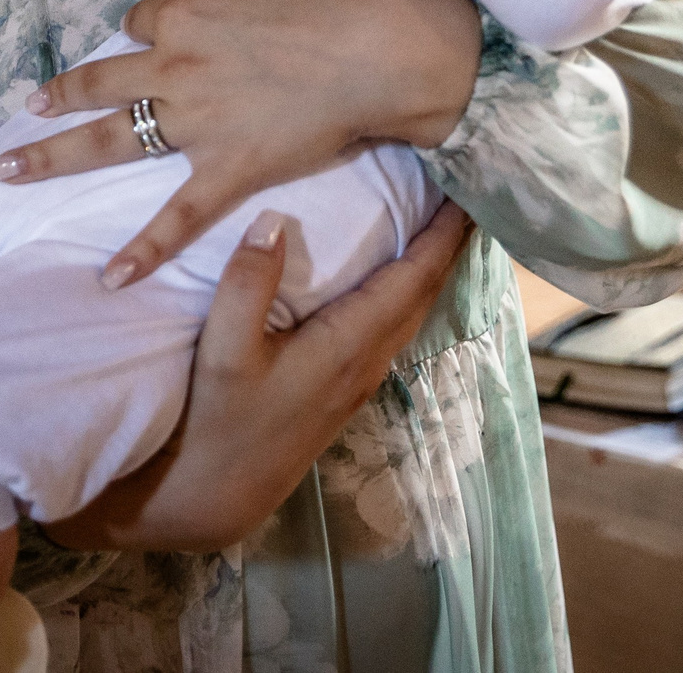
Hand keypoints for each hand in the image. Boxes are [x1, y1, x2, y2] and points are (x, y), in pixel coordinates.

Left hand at [0, 0, 481, 284]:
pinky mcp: (225, 170)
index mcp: (182, 17)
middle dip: (59, 96)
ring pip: (112, 139)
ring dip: (56, 155)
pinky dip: (145, 249)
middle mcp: (174, 69)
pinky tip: (112, 278)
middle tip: (28, 111)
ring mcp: (194, 123)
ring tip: (10, 170)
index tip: (155, 37)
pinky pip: (177, 217)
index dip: (148, 30)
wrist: (378, 51)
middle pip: (99, 82)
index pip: (143, 23)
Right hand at [44, 203, 471, 552]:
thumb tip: (273, 218)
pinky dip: (408, 289)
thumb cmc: (220, 421)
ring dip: (431, 266)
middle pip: (426, 292)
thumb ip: (249, 283)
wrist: (216, 494)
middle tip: (463, 189)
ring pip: (413, 310)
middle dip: (448, 241)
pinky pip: (395, 324)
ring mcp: (360, 378)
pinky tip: (397, 275)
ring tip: (439, 223)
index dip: (443, 234)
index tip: (466, 189)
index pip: (412, 278)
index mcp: (347, 345)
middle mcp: (367, 361)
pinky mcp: (346, 387)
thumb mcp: (224, 350)